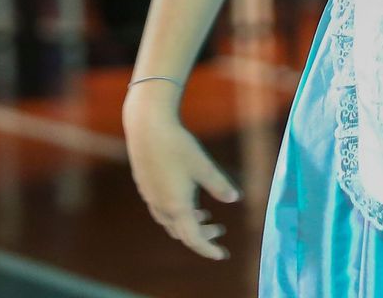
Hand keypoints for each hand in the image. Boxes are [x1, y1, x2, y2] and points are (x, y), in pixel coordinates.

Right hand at [123, 94, 240, 259]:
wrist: (147, 127)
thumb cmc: (177, 145)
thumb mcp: (204, 165)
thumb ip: (219, 184)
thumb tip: (235, 198)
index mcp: (176, 206)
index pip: (194, 239)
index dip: (208, 249)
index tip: (222, 255)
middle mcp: (161, 206)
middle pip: (181, 233)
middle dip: (201, 235)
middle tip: (220, 229)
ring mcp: (151, 197)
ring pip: (170, 222)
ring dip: (188, 223)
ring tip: (204, 214)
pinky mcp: (146, 186)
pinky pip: (162, 209)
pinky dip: (177, 212)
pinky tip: (187, 198)